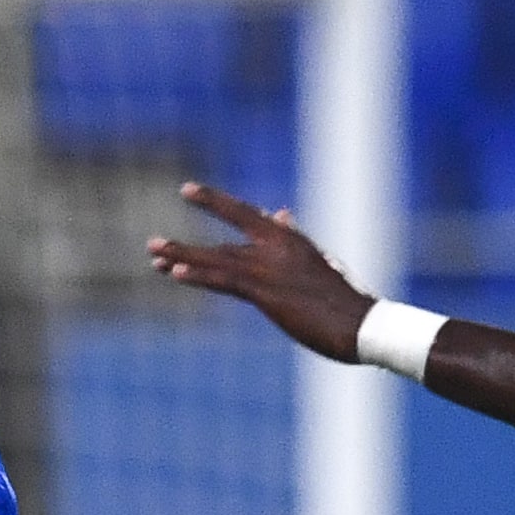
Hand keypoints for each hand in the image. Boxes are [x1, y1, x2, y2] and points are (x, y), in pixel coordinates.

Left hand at [147, 182, 373, 361]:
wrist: (361, 324)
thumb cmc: (346, 299)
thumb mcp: (320, 261)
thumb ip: (293, 237)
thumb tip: (279, 213)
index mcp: (290, 239)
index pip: (245, 213)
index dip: (214, 201)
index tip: (186, 190)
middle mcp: (276, 247)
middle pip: (221, 244)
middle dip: (185, 247)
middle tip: (152, 245)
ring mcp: (269, 268)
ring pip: (216, 260)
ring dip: (182, 257)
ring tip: (153, 255)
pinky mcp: (266, 291)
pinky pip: (225, 281)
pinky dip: (200, 275)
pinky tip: (176, 273)